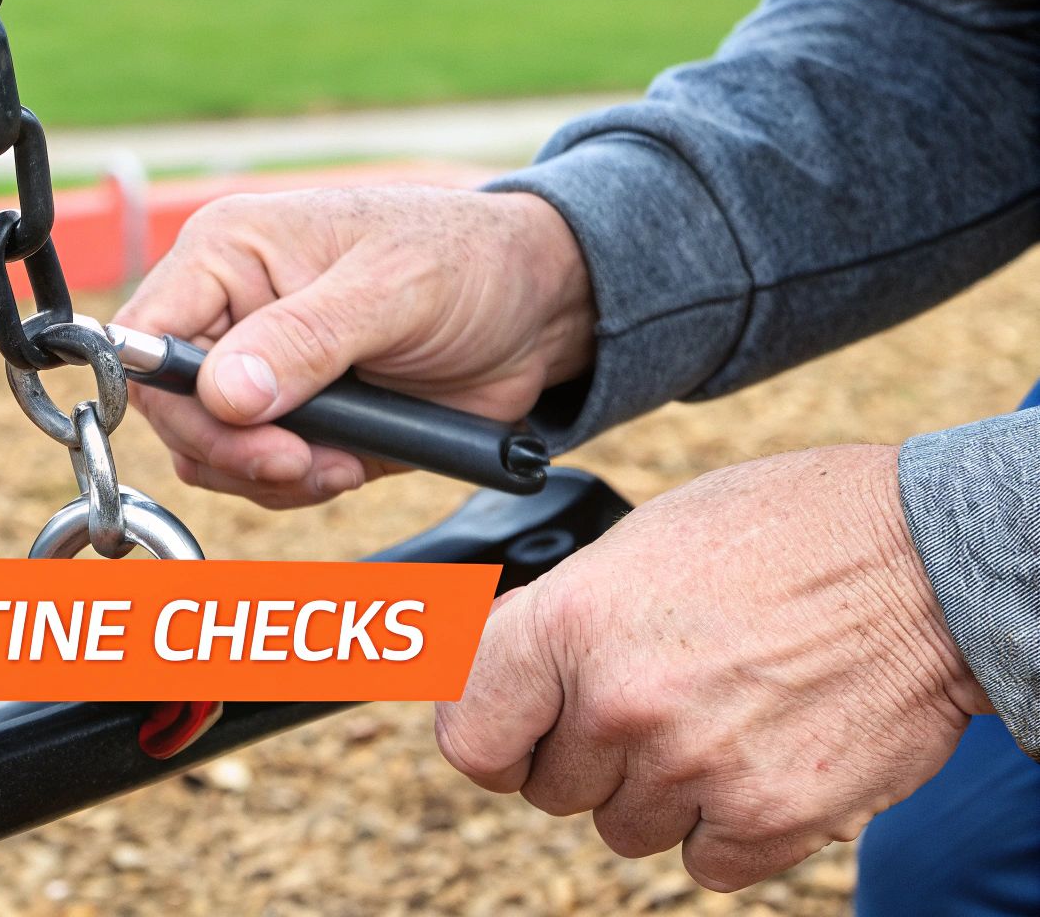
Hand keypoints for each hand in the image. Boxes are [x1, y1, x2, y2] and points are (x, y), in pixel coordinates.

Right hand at [112, 185, 593, 508]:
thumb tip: (225, 392)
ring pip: (210, 454)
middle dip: (237, 450)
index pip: (145, 337)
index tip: (244, 428)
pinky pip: (259, 476)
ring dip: (271, 477)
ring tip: (342, 461)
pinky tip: (352, 463)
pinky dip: (298, 486)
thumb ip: (304, 339)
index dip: (176, 396)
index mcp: (228, 253)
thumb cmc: (467, 262)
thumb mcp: (390, 290)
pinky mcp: (295, 421)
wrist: (541, 310)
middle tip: (305, 462)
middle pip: (172, 410)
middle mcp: (229, 313)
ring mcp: (260, 373)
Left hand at [435, 444, 991, 890]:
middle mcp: (619, 702)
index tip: (515, 733)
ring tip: (716, 715)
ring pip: (626, 829)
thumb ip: (558, 618)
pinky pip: (704, 862)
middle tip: (652, 699)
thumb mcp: (636, 544)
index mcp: (569, 622)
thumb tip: (491, 665)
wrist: (924, 559)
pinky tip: (756, 755)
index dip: (492, 738)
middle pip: (553, 789)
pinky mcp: (769, 818)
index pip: (470, 737)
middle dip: (590, 755)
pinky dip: (726, 825)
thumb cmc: (781, 534)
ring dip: (659, 790)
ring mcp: (693, 767)